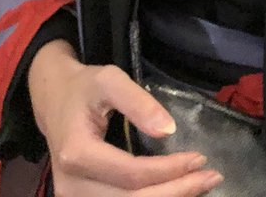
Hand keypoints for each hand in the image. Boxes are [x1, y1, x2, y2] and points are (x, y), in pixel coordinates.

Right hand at [28, 40, 222, 195]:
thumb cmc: (84, 87)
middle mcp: (71, 186)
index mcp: (77, 154)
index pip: (131, 174)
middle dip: (175, 192)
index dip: (169, 170)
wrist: (54, 100)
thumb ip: (139, 102)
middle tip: (212, 177)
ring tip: (200, 186)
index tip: (200, 158)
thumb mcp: (110, 80)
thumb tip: (168, 131)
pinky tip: (174, 191)